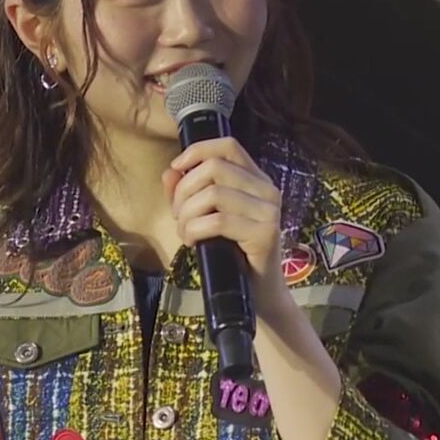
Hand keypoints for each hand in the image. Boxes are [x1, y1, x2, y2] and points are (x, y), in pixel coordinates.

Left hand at [163, 137, 285, 295]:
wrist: (257, 293)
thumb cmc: (231, 252)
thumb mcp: (204, 217)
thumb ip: (187, 192)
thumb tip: (170, 172)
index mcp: (256, 179)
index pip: (228, 146)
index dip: (198, 150)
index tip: (176, 168)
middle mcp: (267, 189)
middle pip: (214, 168)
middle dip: (184, 190)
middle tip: (178, 215)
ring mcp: (269, 211)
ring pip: (213, 194)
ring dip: (187, 214)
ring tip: (185, 232)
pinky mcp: (265, 234)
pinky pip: (218, 221)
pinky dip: (195, 230)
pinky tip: (192, 242)